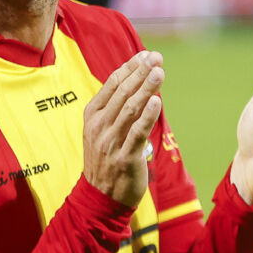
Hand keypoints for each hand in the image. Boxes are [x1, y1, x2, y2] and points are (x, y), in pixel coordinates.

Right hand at [83, 51, 164, 207]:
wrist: (100, 197)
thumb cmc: (106, 160)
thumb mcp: (103, 130)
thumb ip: (117, 108)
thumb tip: (137, 81)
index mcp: (92, 116)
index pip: (112, 84)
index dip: (130, 67)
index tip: (147, 54)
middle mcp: (99, 126)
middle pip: (122, 93)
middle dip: (140, 72)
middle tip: (156, 58)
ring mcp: (110, 142)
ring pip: (130, 109)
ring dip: (146, 88)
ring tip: (160, 73)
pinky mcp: (124, 158)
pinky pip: (137, 133)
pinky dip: (147, 116)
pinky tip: (156, 101)